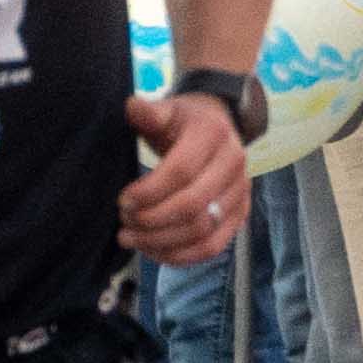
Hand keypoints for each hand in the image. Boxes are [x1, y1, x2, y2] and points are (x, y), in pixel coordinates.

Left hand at [119, 81, 248, 263]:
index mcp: (213, 135)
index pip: (180, 171)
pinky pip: (214, 246)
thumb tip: (132, 106)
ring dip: (162, 242)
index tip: (122, 201)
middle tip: (124, 223)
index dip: (148, 191)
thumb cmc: (184, 121)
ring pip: (203, 231)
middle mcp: (233, 164)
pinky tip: (154, 252)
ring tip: (131, 238)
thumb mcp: (167, 109)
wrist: (219, 126)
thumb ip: (150, 112)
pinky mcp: (240, 214)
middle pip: (192, 205)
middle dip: (152, 220)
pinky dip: (182, 256)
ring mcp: (240, 192)